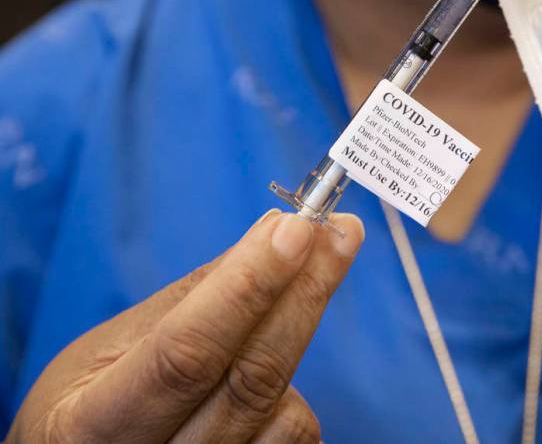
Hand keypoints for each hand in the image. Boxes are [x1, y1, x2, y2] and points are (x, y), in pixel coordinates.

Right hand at [6, 209, 363, 443]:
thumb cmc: (90, 402)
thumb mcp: (112, 348)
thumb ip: (194, 298)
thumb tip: (277, 233)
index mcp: (91, 424)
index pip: (188, 353)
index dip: (249, 287)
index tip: (299, 229)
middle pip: (251, 381)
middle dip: (304, 293)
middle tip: (342, 233)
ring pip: (285, 412)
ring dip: (297, 336)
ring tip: (289, 296)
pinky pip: (295, 437)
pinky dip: (291, 393)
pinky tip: (269, 361)